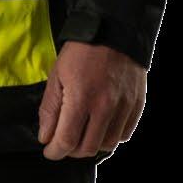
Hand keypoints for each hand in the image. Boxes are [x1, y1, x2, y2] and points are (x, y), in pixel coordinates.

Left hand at [38, 41, 146, 161]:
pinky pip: (124, 133)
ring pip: (107, 144)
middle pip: (88, 148)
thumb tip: (46, 136)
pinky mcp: (137, 104)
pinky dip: (111, 136)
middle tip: (64, 142)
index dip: (55, 152)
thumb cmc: (81, 52)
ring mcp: (124, 106)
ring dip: (92, 144)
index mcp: (81, 98)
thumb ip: (50, 109)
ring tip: (83, 133)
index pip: (67, 141)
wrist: (113, 30)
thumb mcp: (57, 76)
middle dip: (71, 151)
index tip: (50, 151)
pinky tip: (101, 126)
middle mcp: (105, 106)